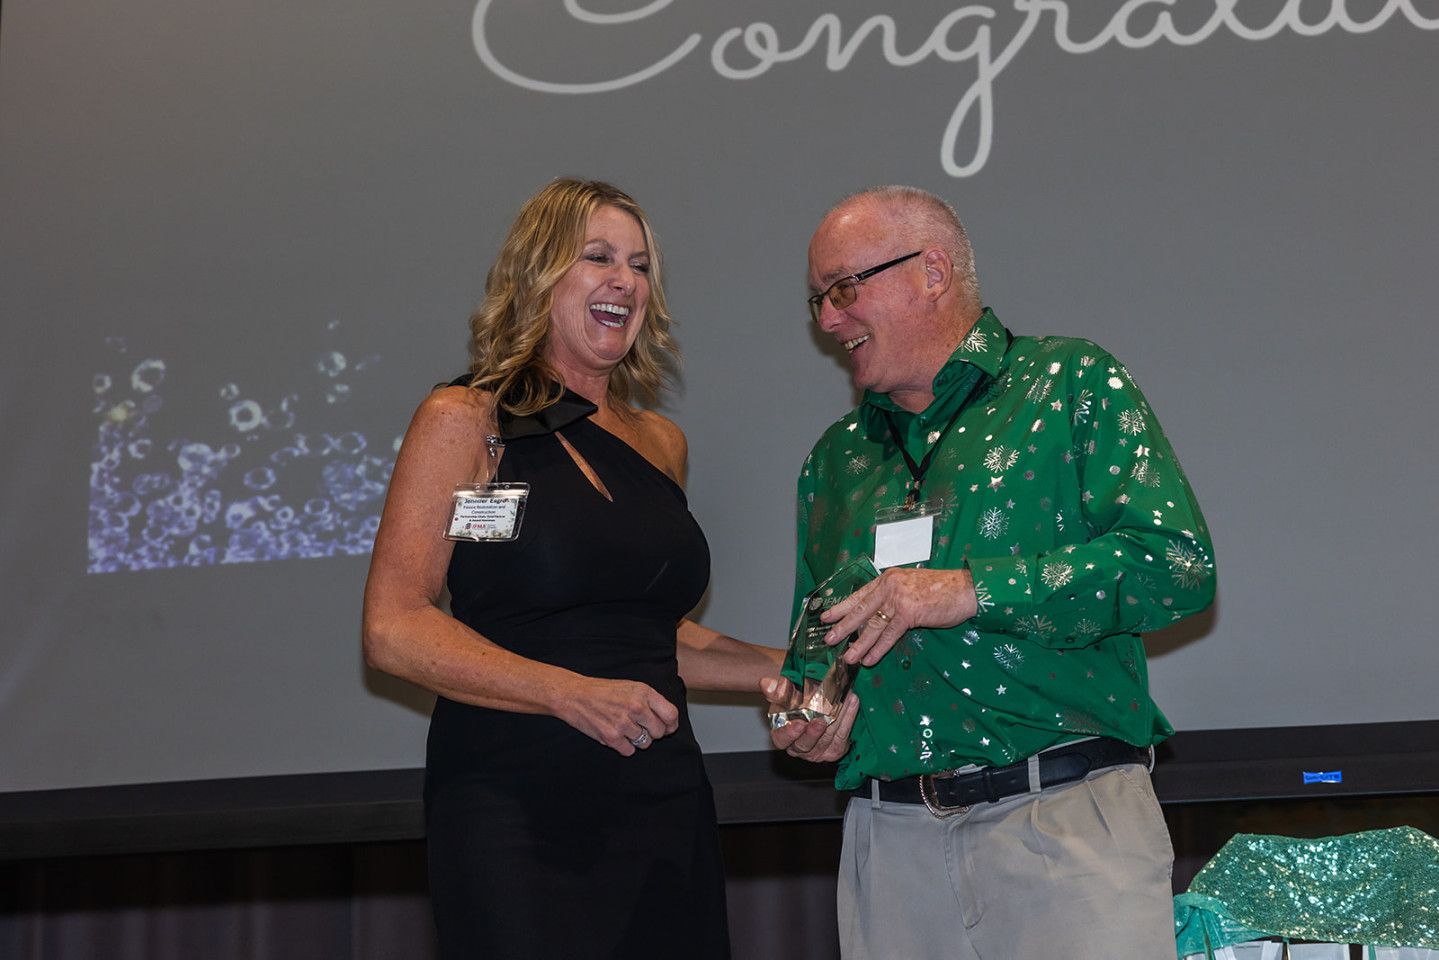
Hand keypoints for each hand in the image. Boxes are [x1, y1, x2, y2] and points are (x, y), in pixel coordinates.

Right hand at [557, 677, 679, 755]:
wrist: (575, 695)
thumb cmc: (604, 691)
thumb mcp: (631, 686)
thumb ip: (650, 701)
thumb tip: (669, 721)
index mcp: (643, 692)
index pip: (671, 714)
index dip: (671, 724)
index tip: (667, 728)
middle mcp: (636, 707)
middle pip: (659, 732)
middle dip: (653, 733)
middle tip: (642, 727)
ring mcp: (623, 723)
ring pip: (645, 743)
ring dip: (638, 740)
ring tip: (626, 729)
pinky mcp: (611, 737)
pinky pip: (630, 751)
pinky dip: (625, 747)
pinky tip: (617, 735)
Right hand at [760, 677, 856, 762]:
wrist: (815, 703)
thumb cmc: (796, 702)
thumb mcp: (783, 694)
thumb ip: (775, 690)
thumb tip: (766, 683)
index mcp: (782, 735)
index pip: (781, 740)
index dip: (789, 734)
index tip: (798, 723)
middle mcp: (798, 747)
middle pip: (805, 744)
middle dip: (814, 733)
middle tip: (820, 721)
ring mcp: (817, 751)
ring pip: (827, 739)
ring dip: (837, 719)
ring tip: (843, 700)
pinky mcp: (835, 749)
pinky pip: (842, 736)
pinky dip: (848, 718)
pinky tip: (852, 702)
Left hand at [820, 567, 976, 667]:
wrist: (966, 589)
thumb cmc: (942, 590)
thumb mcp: (911, 587)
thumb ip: (893, 597)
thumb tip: (876, 615)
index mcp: (888, 578)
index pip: (860, 594)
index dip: (842, 607)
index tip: (826, 616)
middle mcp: (889, 586)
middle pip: (860, 609)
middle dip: (842, 626)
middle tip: (828, 638)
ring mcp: (898, 599)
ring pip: (872, 625)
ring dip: (858, 644)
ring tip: (847, 657)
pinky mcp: (909, 613)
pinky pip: (889, 635)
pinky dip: (878, 649)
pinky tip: (869, 659)